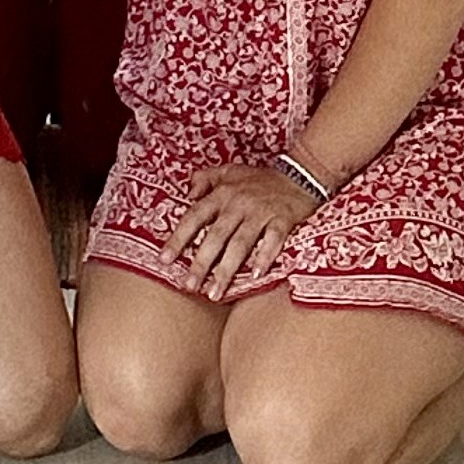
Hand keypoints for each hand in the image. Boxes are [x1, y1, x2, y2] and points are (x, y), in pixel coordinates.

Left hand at [160, 158, 315, 299]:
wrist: (299, 174)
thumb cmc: (260, 179)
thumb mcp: (229, 171)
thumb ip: (205, 179)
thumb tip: (187, 194)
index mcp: (222, 193)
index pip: (195, 217)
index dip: (179, 238)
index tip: (164, 260)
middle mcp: (238, 203)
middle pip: (216, 236)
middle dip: (201, 263)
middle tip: (189, 285)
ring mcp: (260, 212)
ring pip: (240, 243)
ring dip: (226, 269)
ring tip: (215, 292)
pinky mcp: (282, 219)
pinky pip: (272, 240)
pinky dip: (264, 256)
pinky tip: (255, 275)